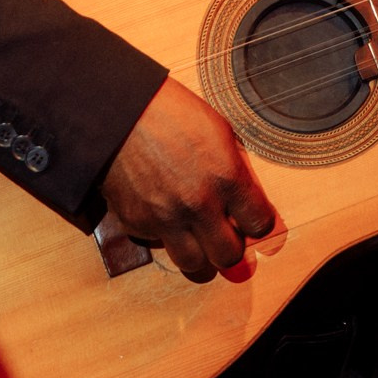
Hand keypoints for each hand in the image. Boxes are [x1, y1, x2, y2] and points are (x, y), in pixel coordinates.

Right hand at [100, 78, 277, 282]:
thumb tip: (245, 198)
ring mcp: (165, 218)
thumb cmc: (168, 112)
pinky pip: (159, 245)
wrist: (118, 112)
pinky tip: (164, 214)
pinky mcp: (137, 223)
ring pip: (195, 265)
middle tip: (224, 233)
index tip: (249, 219)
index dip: (257, 222)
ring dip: (200, 254)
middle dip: (230, 246)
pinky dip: (165, 236)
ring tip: (197, 237)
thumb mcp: (217, 130)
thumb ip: (235, 169)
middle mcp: (198, 204)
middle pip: (229, 256)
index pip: (260, 224)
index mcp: (226, 177)